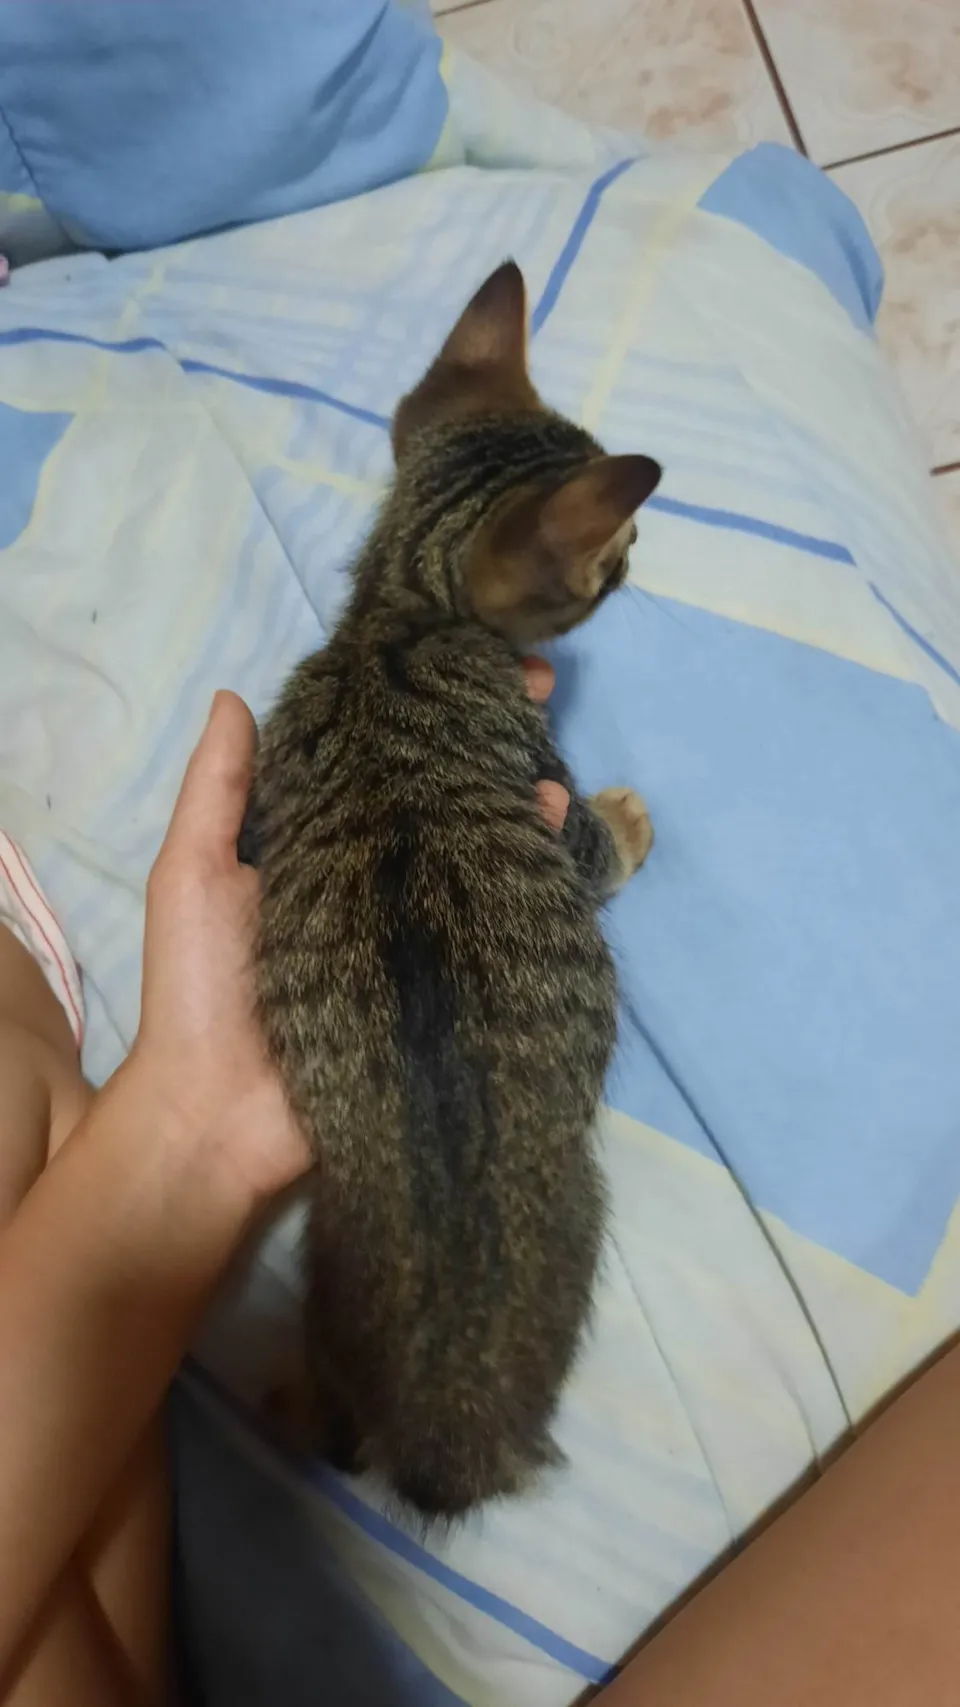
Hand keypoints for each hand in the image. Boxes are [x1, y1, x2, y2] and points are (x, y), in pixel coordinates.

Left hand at [125, 663, 565, 1205]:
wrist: (223, 1114)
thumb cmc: (200, 986)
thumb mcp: (194, 872)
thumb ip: (219, 789)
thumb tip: (230, 693)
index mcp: (314, 840)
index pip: (370, 754)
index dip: (410, 705)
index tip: (453, 654)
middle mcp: (372, 870)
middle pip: (436, 785)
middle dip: (483, 733)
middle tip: (533, 684)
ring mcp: (415, 922)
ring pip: (475, 839)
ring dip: (514, 790)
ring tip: (545, 751)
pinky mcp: (449, 973)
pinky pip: (495, 908)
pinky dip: (527, 862)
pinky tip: (550, 822)